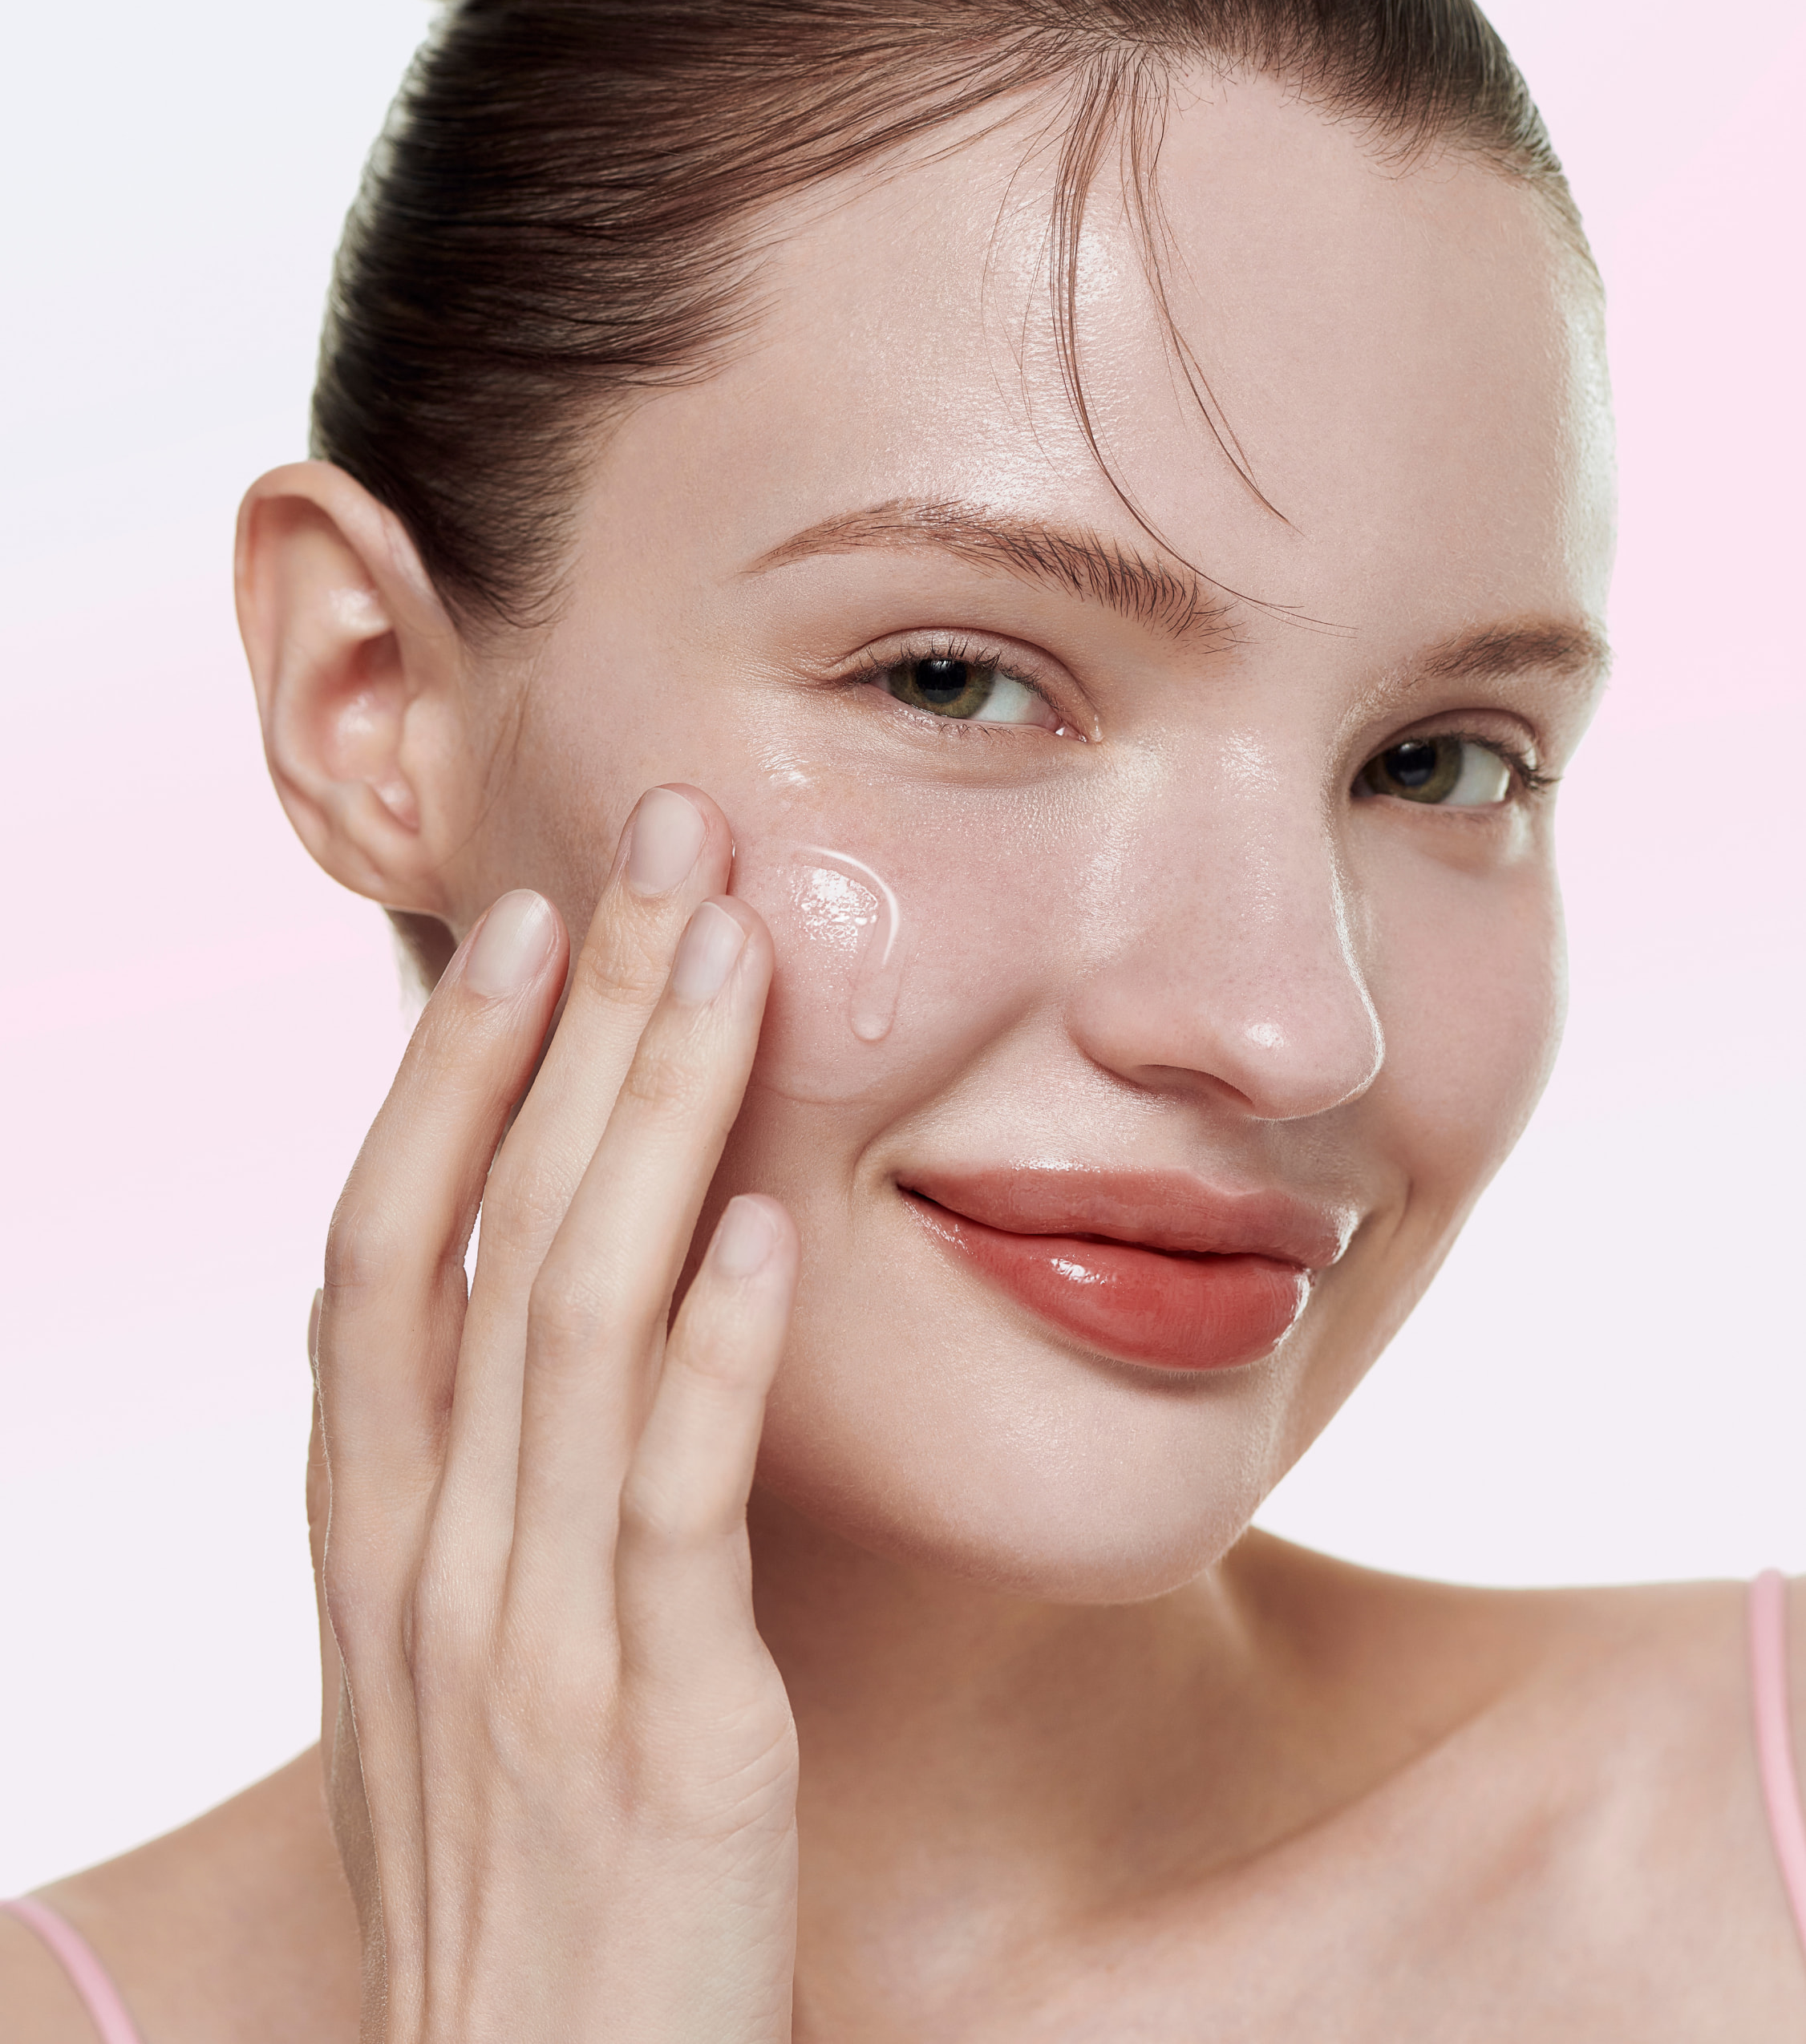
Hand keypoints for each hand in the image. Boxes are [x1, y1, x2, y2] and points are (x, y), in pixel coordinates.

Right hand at [304, 787, 800, 2042]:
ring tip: (730, 953)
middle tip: (662, 844)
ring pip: (579, 1326)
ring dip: (652, 1122)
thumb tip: (567, 1315)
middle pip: (490, 1237)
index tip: (531, 923)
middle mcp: (430, 1561)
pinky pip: (676, 1512)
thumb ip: (487, 1494)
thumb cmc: (521, 1884)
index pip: (386, 1251)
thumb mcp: (456, 1664)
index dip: (448, 1075)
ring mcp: (534, 1645)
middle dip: (576, 1028)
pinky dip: (714, 1359)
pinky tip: (765, 1225)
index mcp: (376, 1535)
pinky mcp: (663, 1740)